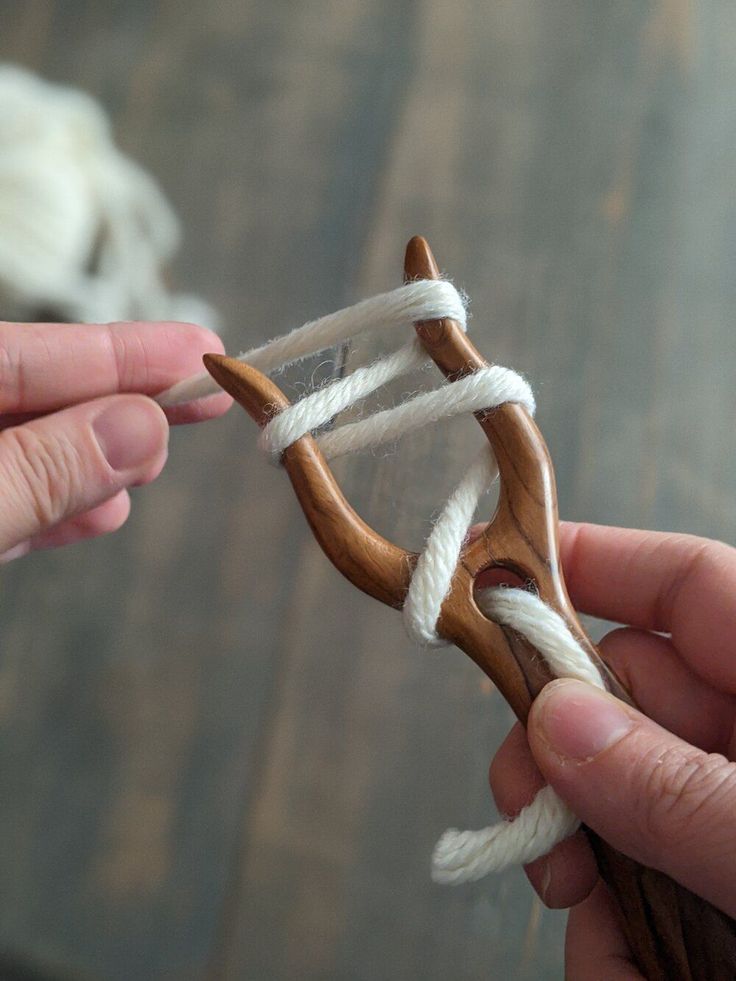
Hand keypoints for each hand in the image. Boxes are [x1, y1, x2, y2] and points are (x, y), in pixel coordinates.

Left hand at [0, 319, 230, 560]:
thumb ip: (44, 467)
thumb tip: (143, 426)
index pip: (26, 355)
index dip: (119, 351)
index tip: (202, 350)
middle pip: (35, 397)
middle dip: (117, 399)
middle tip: (202, 400)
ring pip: (26, 453)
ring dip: (98, 458)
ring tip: (156, 465)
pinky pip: (5, 507)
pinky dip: (56, 508)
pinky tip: (105, 513)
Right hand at [488, 523, 735, 978]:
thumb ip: (686, 789)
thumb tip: (560, 722)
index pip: (686, 586)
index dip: (591, 563)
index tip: (496, 579)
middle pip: (626, 697)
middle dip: (558, 752)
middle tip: (522, 807)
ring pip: (618, 801)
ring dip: (584, 864)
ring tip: (594, 928)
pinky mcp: (722, 880)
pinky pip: (642, 882)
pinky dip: (616, 928)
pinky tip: (628, 969)